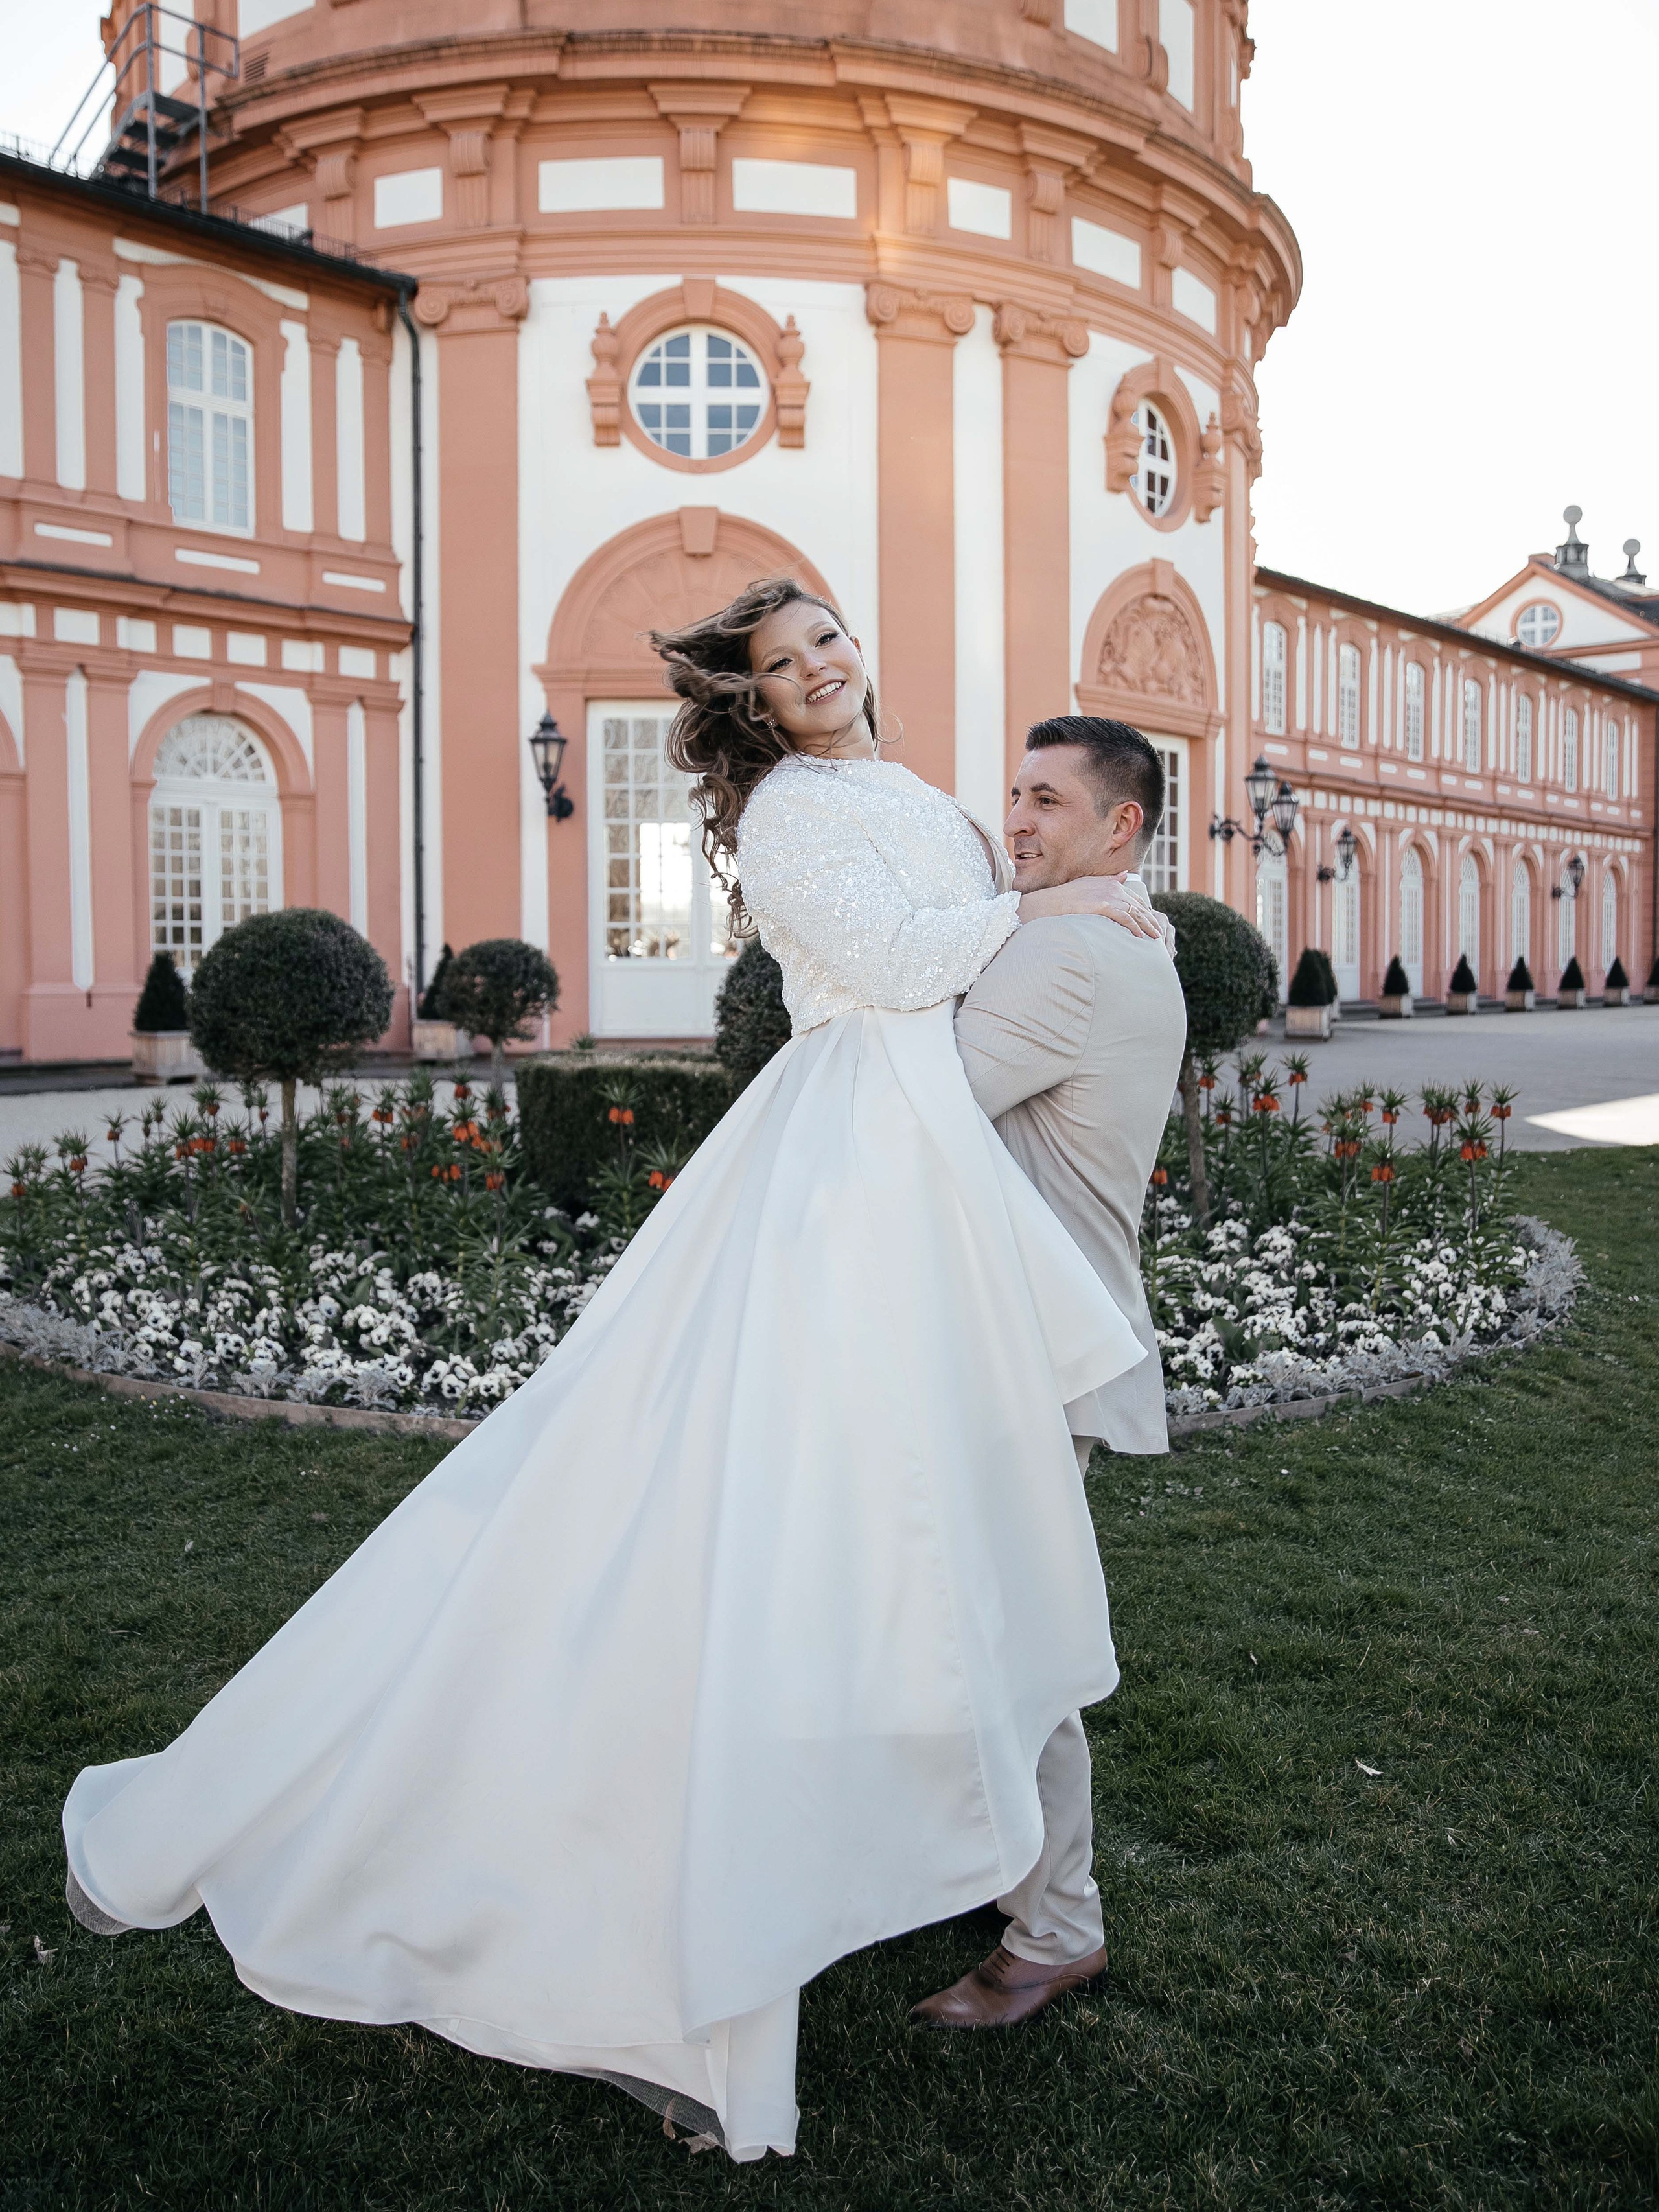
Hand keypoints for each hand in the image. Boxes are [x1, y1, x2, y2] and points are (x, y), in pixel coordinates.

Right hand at [1018, 872, 1164, 938]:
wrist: (1048, 904)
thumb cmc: (1064, 898)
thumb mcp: (1088, 884)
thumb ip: (1109, 881)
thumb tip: (1125, 875)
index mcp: (1110, 884)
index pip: (1134, 898)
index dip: (1145, 911)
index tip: (1152, 923)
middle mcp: (1112, 887)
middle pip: (1138, 905)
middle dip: (1150, 920)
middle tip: (1159, 933)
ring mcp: (1108, 896)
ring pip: (1135, 912)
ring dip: (1147, 926)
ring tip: (1154, 937)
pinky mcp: (1103, 906)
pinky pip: (1124, 917)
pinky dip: (1133, 927)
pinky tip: (1139, 937)